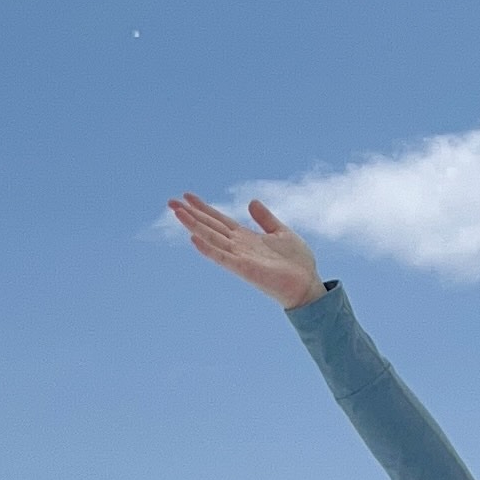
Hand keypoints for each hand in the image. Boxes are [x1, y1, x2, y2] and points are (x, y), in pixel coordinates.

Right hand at [168, 193, 324, 309]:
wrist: (308, 284)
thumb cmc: (297, 263)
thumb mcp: (282, 232)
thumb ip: (265, 219)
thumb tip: (251, 202)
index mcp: (246, 238)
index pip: (220, 220)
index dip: (204, 208)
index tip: (187, 196)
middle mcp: (239, 247)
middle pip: (210, 227)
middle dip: (191, 214)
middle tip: (171, 201)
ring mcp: (240, 258)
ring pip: (212, 239)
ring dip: (194, 226)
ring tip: (177, 213)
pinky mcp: (244, 269)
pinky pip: (223, 258)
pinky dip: (208, 249)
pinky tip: (194, 238)